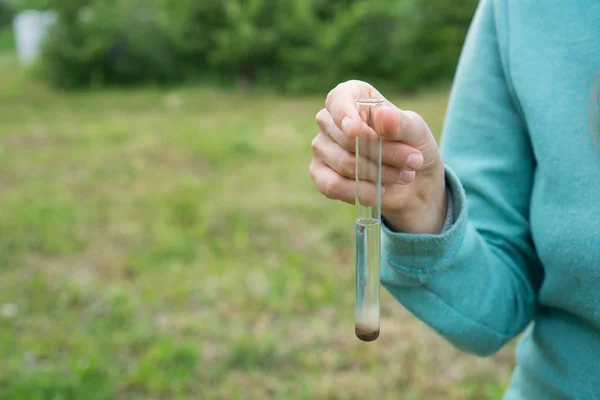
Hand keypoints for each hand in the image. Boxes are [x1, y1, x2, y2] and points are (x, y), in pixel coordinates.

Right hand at [309, 80, 447, 233]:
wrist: (413, 180)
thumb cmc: (411, 145)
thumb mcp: (415, 130)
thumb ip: (401, 123)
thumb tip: (384, 116)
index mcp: (351, 96)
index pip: (339, 99)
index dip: (344, 114)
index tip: (354, 130)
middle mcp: (330, 120)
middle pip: (348, 139)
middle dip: (384, 153)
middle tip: (413, 161)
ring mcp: (321, 147)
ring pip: (345, 164)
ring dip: (380, 174)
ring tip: (405, 175)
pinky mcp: (320, 175)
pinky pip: (335, 185)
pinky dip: (363, 191)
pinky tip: (383, 189)